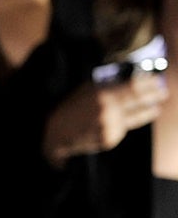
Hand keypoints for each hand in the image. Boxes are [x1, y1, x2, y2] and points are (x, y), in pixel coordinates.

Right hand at [42, 74, 169, 164]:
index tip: (156, 79)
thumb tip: (126, 78)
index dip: (148, 83)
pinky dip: (127, 124)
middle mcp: (109, 112)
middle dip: (154, 96)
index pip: (134, 87)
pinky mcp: (110, 140)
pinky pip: (124, 129)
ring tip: (155, 108)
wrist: (54, 136)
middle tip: (163, 93)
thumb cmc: (67, 109)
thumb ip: (104, 85)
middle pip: (140, 102)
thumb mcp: (83, 91)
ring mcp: (111, 127)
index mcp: (102, 96)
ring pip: (136, 118)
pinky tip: (130, 120)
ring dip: (148, 111)